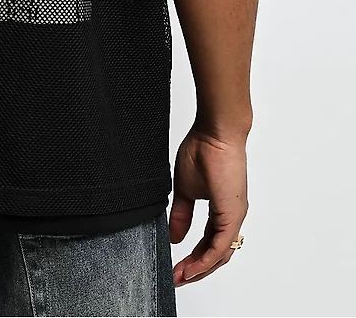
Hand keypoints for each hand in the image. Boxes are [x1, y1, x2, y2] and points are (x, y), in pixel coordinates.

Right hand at [169, 125, 247, 286]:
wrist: (215, 132)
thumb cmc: (204, 149)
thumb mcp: (185, 189)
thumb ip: (181, 214)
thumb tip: (175, 236)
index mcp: (222, 210)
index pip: (208, 242)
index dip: (192, 257)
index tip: (176, 267)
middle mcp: (231, 217)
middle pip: (216, 254)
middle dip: (196, 269)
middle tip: (178, 277)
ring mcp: (234, 217)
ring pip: (220, 254)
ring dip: (200, 269)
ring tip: (181, 276)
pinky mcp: (232, 214)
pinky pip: (220, 246)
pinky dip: (205, 260)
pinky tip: (192, 267)